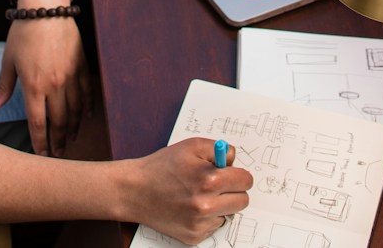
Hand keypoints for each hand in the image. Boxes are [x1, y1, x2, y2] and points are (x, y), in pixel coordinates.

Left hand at [0, 12, 89, 156]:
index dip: (41, 141)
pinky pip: (87, 93)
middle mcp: (55, 85)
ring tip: (72, 139)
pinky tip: (85, 116)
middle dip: (59, 141)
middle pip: (60, 121)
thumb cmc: (24, 32)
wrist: (47, 8)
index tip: (42, 153)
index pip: (38, 123)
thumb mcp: (8, 60)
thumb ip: (4, 87)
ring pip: (76, 111)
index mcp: (34, 86)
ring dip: (74, 128)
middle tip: (59, 153)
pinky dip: (87, 107)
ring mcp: (71, 76)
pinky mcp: (82, 66)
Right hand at [129, 138, 251, 244]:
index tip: (232, 174)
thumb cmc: (163, 166)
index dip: (239, 175)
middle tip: (218, 185)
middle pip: (243, 201)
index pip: (246, 181)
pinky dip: (208, 217)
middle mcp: (206, 205)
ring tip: (200, 195)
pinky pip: (214, 226)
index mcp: (210, 180)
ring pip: (229, 214)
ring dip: (221, 205)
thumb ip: (219, 149)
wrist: (136, 190)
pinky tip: (191, 207)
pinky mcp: (194, 236)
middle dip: (234, 191)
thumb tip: (234, 159)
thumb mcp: (191, 146)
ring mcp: (200, 223)